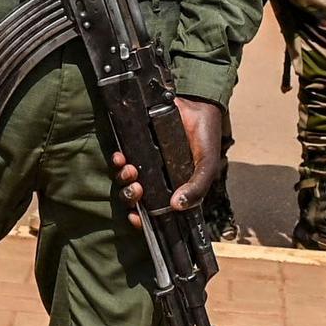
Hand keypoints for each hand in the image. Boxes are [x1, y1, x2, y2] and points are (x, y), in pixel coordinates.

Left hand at [111, 96, 230, 217]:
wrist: (199, 107)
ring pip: (125, 179)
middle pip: (135, 197)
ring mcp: (146, 162)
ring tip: (131, 170)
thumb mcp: (207, 167)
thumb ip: (196, 188)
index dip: (141, 218)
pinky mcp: (137, 145)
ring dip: (123, 179)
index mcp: (173, 189)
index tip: (135, 218)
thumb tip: (176, 206)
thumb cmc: (206, 140)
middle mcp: (157, 179)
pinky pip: (122, 158)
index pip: (153, 211)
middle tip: (137, 188)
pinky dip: (118, 161)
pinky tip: (121, 157)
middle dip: (131, 196)